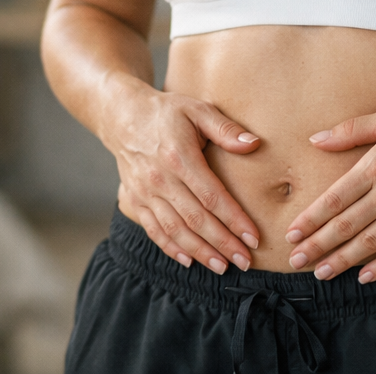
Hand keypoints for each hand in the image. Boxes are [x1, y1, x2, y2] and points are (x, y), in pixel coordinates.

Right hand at [101, 76, 262, 273]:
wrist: (121, 115)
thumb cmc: (166, 112)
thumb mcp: (197, 109)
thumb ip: (225, 128)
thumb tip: (254, 144)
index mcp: (179, 157)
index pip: (212, 196)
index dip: (234, 220)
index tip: (254, 237)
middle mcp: (160, 179)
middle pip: (196, 220)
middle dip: (223, 244)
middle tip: (246, 261)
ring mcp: (145, 193)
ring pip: (175, 230)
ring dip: (200, 251)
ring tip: (222, 266)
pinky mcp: (135, 201)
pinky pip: (154, 230)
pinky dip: (171, 248)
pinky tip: (189, 260)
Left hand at [283, 101, 375, 283]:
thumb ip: (351, 130)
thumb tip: (316, 139)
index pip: (334, 200)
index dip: (310, 220)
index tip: (291, 235)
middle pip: (345, 226)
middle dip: (317, 247)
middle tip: (296, 262)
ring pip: (369, 243)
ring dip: (342, 261)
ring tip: (321, 274)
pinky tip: (365, 277)